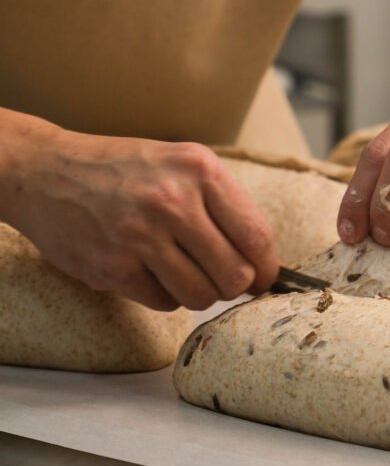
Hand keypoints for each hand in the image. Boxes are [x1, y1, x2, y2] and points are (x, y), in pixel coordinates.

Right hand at [2, 120, 279, 309]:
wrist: (46, 171)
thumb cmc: (123, 170)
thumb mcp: (179, 164)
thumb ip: (222, 204)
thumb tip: (264, 262)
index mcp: (199, 169)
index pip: (257, 236)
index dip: (267, 269)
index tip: (264, 279)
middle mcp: (172, 200)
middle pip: (234, 275)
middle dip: (232, 285)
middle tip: (218, 278)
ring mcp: (140, 235)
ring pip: (200, 296)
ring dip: (197, 293)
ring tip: (179, 269)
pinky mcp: (112, 267)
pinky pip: (163, 302)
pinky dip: (163, 294)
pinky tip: (145, 268)